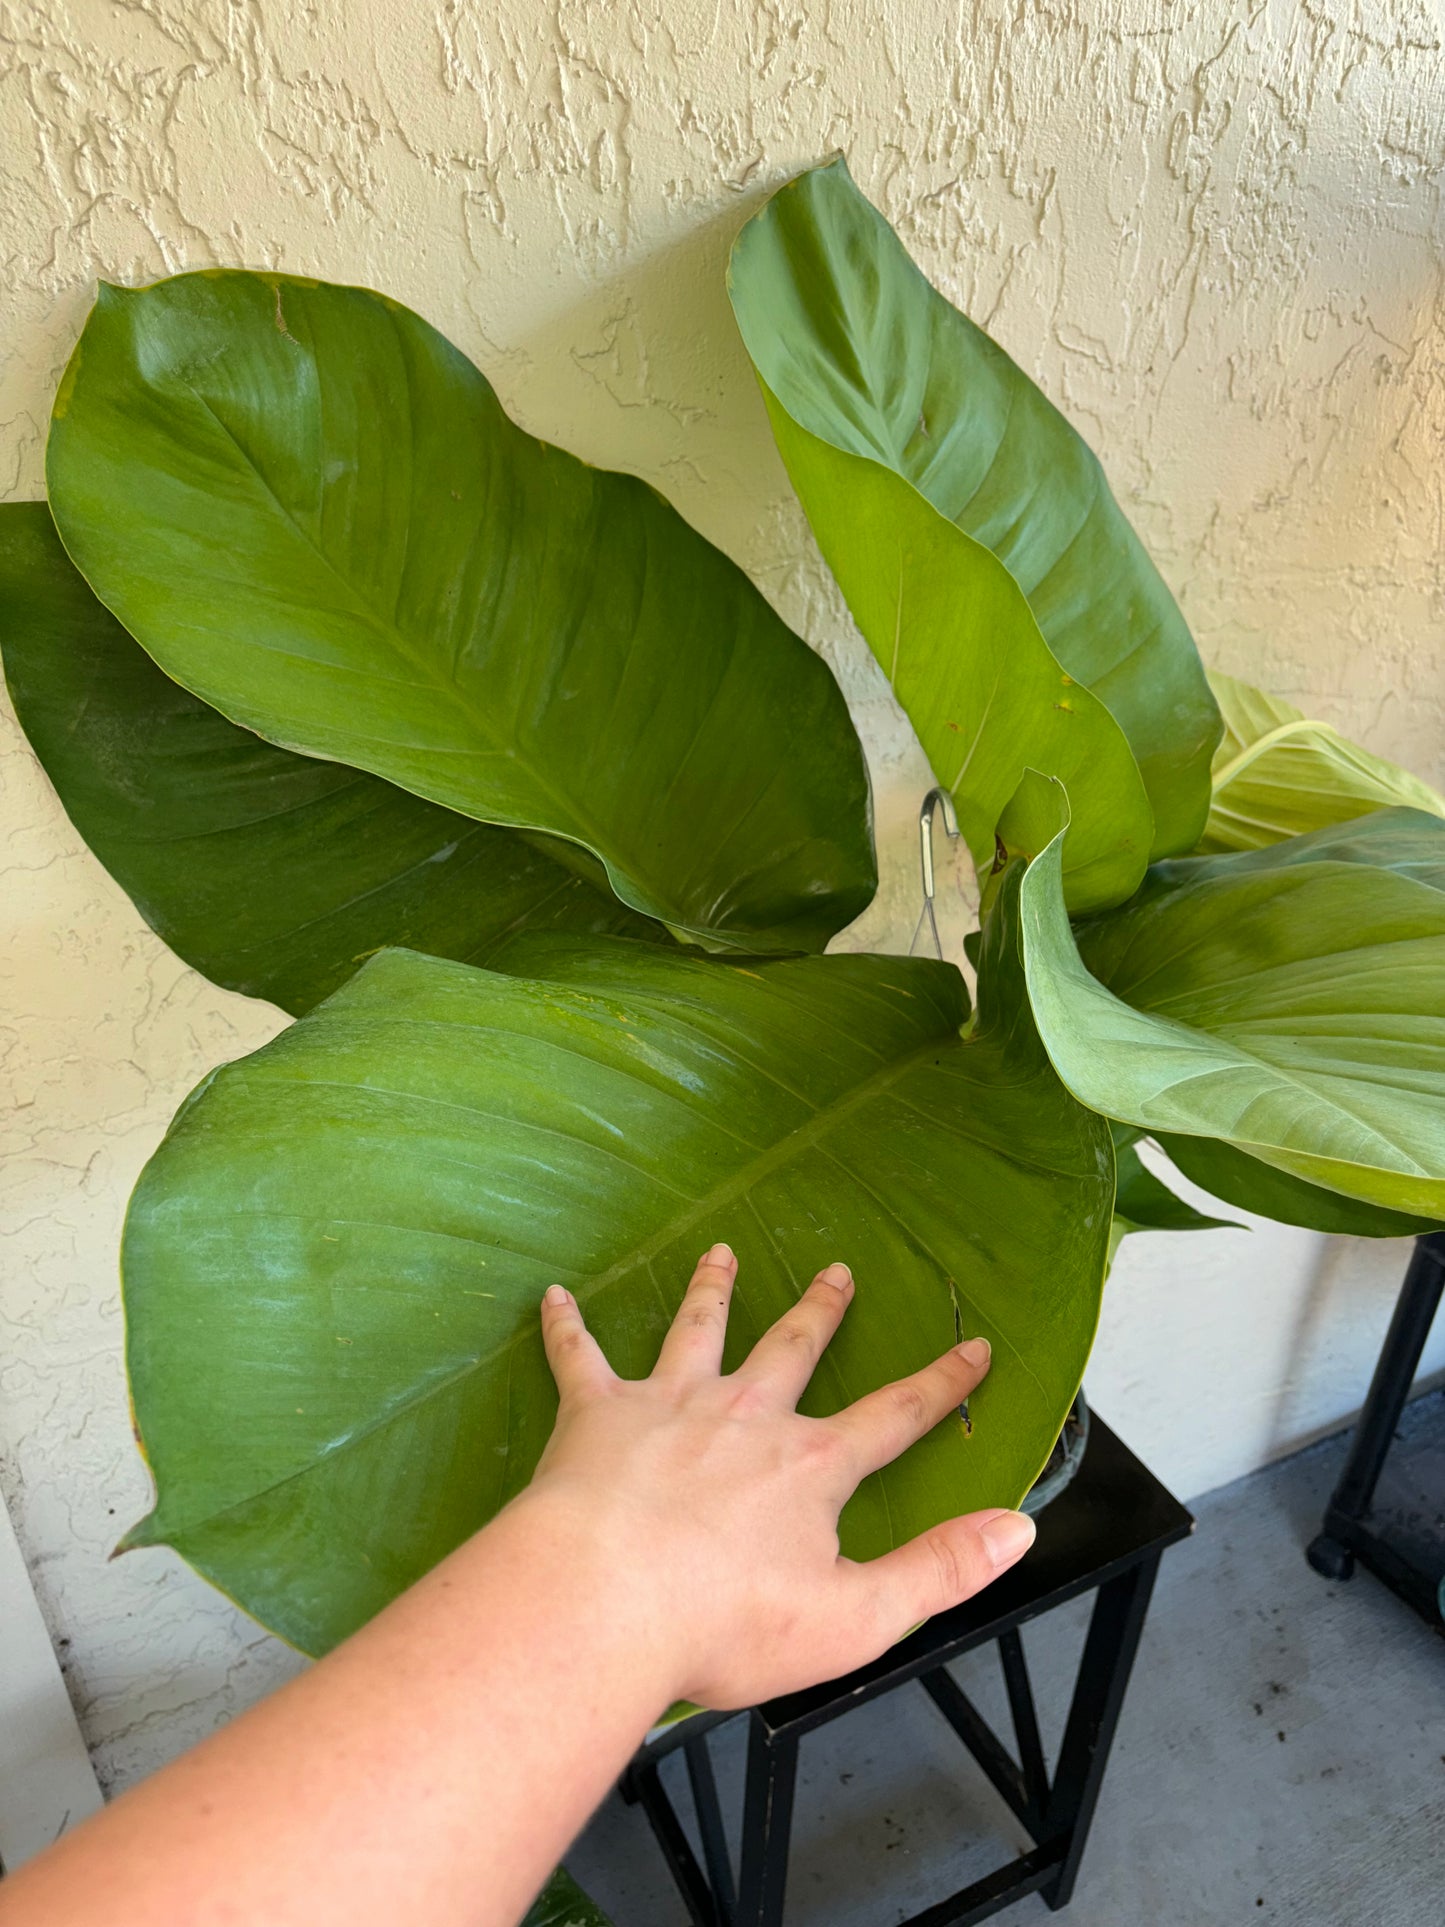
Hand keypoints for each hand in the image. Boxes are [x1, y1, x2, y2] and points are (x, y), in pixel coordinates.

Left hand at [522, 1242, 1035, 1710]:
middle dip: (820, 1310)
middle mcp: (744, 1416)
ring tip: (720, 1253)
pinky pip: (579, 1357)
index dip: (940, 1385)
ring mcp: (668, 1406)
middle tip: (836, 1271)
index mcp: (810, 1466)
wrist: (602, 1603)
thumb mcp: (857, 1617)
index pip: (895, 1417)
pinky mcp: (595, 1415)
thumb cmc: (722, 1623)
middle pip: (791, 1348)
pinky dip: (566, 1326)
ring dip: (711, 1290)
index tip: (975, 1349)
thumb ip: (941, 1570)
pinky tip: (553, 1296)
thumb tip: (1017, 1531)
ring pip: (697, 1331)